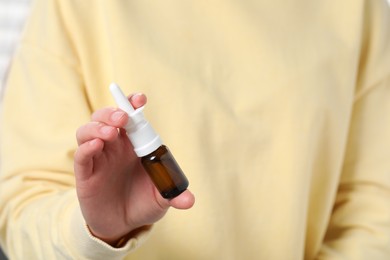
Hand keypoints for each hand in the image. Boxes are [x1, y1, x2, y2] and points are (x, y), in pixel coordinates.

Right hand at [74, 93, 194, 245]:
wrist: (122, 225)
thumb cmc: (142, 203)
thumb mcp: (161, 198)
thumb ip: (174, 195)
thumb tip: (189, 200)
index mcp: (134, 145)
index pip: (131, 118)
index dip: (132, 104)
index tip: (140, 99)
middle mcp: (115, 147)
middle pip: (106, 118)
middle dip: (113, 112)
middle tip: (123, 118)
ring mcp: (99, 158)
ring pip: (88, 131)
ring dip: (98, 127)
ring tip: (111, 133)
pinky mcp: (86, 173)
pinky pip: (82, 156)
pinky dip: (87, 148)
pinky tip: (96, 146)